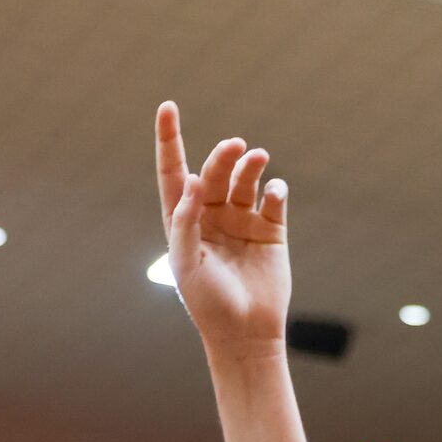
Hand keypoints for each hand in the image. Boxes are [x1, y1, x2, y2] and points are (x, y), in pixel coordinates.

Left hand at [156, 103, 290, 350]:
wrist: (246, 334)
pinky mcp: (272, 230)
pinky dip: (274, 190)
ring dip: (249, 165)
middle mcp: (212, 216)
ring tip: (256, 157)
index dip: (169, 140)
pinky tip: (274, 193)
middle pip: (213, 173)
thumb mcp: (187, 263)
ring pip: (245, 180)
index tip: (167, 107)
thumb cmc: (208, 303)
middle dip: (221, 157)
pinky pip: (273, 200)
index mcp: (184, 222)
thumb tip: (191, 180)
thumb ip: (185, 222)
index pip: (174, 172)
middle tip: (234, 147)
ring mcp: (243, 221)